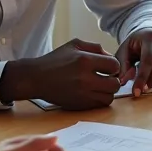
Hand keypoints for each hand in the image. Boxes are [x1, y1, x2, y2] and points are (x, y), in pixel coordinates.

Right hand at [0, 38, 120, 109]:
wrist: (36, 78)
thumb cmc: (56, 60)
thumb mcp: (74, 45)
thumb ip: (96, 47)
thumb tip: (111, 57)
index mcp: (84, 61)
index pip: (114, 65)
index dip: (114, 66)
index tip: (106, 67)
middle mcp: (85, 79)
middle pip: (115, 84)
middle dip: (113, 80)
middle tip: (105, 77)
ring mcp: (82, 94)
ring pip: (109, 97)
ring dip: (107, 91)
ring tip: (98, 86)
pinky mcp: (79, 105)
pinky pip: (100, 105)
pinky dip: (100, 99)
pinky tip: (92, 92)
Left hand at [117, 28, 151, 95]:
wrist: (151, 33)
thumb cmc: (136, 43)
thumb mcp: (126, 49)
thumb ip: (122, 64)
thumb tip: (122, 81)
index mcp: (149, 38)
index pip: (148, 60)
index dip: (142, 77)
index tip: (136, 91)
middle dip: (148, 82)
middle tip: (139, 92)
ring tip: (143, 86)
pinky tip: (150, 80)